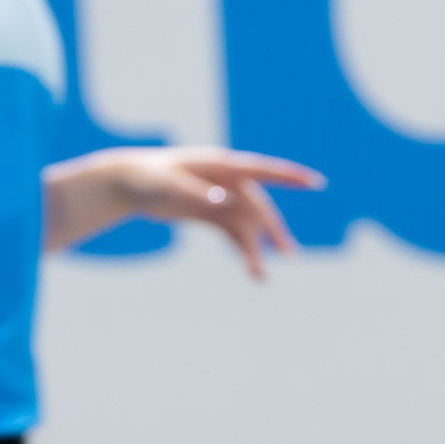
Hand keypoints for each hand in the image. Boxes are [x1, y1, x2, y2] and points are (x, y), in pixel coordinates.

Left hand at [81, 147, 322, 278]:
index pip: (262, 170)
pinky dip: (244, 250)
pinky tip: (252, 270)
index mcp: (222, 166)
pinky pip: (235, 233)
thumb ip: (198, 193)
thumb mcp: (169, 186)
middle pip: (259, 207)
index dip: (290, 176)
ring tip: (260, 277)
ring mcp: (222, 198)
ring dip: (255, 250)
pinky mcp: (214, 213)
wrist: (129, 184)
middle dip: (273, 231)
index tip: (315, 182)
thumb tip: (225, 201)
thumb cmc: (148, 177)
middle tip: (288, 253)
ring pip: (248, 226)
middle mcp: (228, 182)